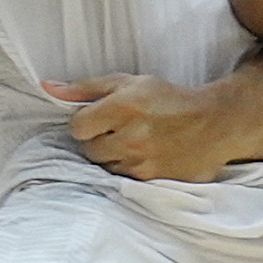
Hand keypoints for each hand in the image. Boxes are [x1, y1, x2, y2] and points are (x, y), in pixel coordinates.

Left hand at [45, 72, 239, 183]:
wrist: (214, 123)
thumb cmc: (168, 98)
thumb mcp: (127, 83)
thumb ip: (85, 87)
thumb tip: (47, 87)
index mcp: (122, 108)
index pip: (76, 126)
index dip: (86, 121)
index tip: (101, 117)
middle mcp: (130, 137)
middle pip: (88, 148)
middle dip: (99, 139)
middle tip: (119, 129)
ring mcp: (141, 162)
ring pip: (104, 165)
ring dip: (112, 155)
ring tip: (133, 141)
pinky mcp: (152, 180)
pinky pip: (123, 178)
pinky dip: (128, 168)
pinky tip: (143, 155)